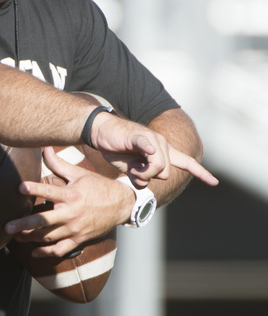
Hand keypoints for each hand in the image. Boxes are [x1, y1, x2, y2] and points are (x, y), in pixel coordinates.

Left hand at [5, 147, 131, 257]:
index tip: (20, 187)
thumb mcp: (79, 173)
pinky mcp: (79, 239)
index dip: (35, 189)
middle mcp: (72, 213)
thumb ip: (59, 163)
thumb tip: (45, 148)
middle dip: (24, 224)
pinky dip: (46, 253)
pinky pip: (61, 250)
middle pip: (44, 221)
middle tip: (7, 226)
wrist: (121, 205)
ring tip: (15, 237)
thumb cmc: (99, 186)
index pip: (50, 191)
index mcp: (71, 195)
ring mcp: (75, 229)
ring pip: (49, 237)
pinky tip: (34, 252)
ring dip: (30, 238)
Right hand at [92, 114, 218, 187]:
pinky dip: (149, 151)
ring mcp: (151, 139)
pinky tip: (148, 152)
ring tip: (130, 167)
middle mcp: (161, 144)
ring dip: (141, 173)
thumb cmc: (118, 149)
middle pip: (166, 172)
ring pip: (158, 167)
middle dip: (149, 178)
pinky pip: (148, 146)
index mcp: (162, 151)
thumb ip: (141, 177)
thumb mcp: (131, 169)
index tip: (214, 182)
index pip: (186, 162)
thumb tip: (145, 184)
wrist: (102, 132)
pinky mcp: (138, 136)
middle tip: (134, 172)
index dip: (200, 173)